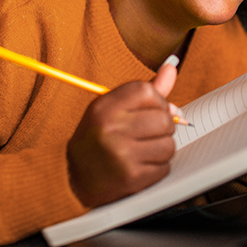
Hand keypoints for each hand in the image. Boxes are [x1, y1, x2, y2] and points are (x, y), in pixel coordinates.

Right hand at [67, 61, 177, 207]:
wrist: (75, 179)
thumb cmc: (98, 138)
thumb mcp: (113, 109)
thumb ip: (145, 91)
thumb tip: (172, 67)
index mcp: (104, 108)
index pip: (147, 91)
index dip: (156, 101)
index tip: (150, 110)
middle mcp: (111, 129)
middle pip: (164, 119)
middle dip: (163, 126)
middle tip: (148, 133)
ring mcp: (121, 154)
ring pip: (169, 144)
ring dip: (162, 148)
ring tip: (144, 149)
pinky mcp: (132, 177)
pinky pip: (165, 167)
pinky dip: (158, 167)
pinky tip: (141, 165)